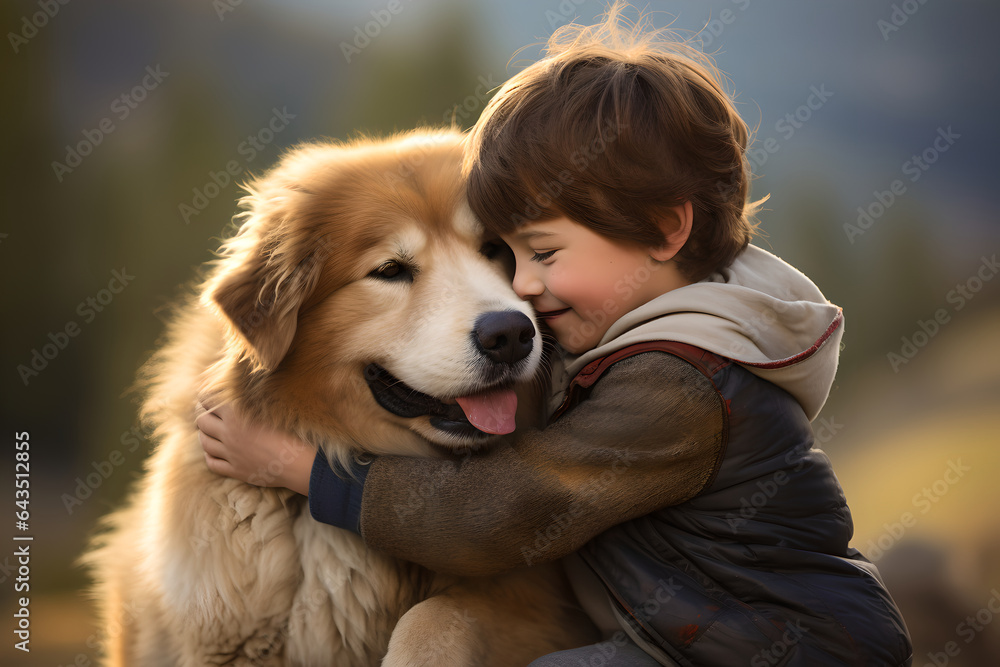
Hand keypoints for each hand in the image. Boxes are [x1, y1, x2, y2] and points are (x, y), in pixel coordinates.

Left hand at [196, 399, 314, 495]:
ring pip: (204, 442)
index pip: (208, 400)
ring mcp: (231, 454)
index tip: (207, 394)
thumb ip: (254, 398)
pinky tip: (213, 451)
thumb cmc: (293, 430)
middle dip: (201, 413)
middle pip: (201, 421)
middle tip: (205, 411)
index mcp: (237, 415)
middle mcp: (229, 434)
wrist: (301, 462)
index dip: (205, 396)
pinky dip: (209, 456)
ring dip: (203, 434)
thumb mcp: (273, 407)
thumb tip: (244, 387)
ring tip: (207, 430)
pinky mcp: (236, 470)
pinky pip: (212, 463)